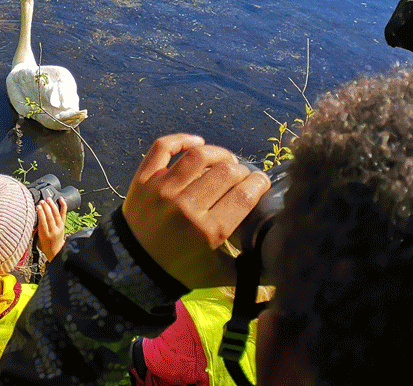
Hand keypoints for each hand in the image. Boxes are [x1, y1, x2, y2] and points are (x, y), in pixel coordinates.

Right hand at [36, 197, 67, 259]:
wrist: (56, 251)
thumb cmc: (44, 245)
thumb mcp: (37, 239)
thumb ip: (35, 230)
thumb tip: (32, 219)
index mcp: (45, 235)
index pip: (43, 222)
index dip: (40, 214)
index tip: (37, 207)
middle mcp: (53, 231)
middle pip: (50, 217)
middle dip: (45, 208)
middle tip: (42, 201)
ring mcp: (59, 227)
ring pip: (56, 214)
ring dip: (52, 205)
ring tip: (48, 199)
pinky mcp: (63, 225)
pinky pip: (64, 214)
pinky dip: (63, 206)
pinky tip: (61, 199)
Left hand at [121, 134, 268, 288]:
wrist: (132, 266)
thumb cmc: (179, 270)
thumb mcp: (217, 274)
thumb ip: (249, 270)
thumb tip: (280, 264)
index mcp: (206, 231)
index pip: (244, 196)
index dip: (258, 184)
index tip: (262, 181)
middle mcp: (185, 207)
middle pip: (226, 173)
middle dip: (242, 171)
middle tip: (244, 175)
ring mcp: (162, 189)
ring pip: (199, 156)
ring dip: (219, 153)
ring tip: (226, 160)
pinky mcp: (143, 179)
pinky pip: (163, 147)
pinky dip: (182, 139)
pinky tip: (197, 142)